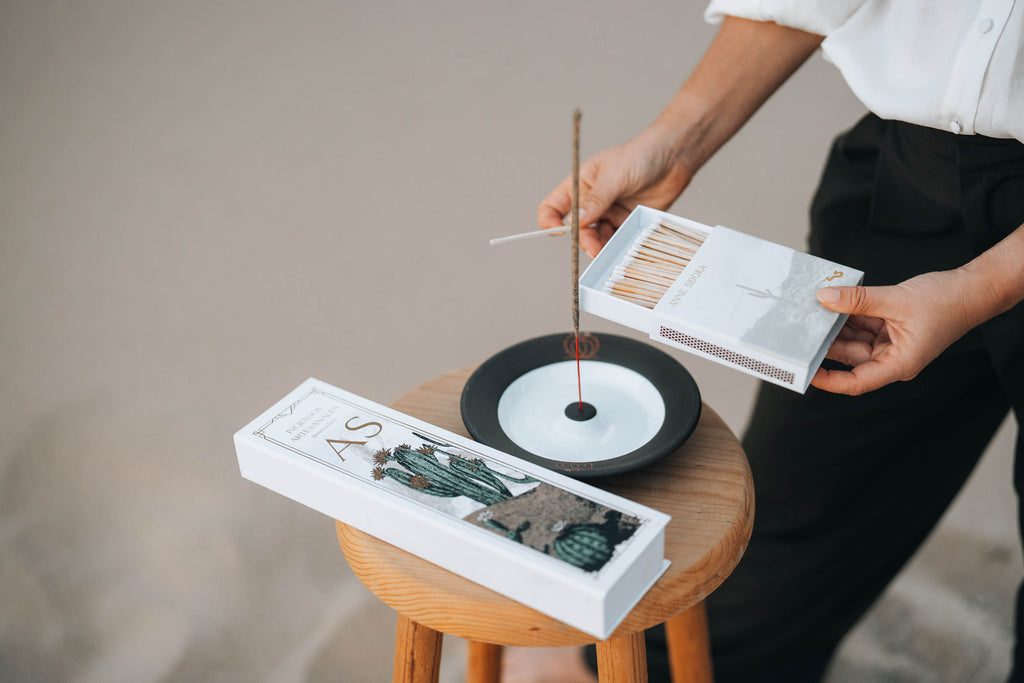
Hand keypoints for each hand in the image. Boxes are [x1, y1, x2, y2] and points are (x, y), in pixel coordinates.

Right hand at [537, 128, 693, 256]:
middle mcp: (592, 202)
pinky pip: (617, 240)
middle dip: (583, 239)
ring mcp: (610, 213)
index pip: (554, 206)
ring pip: (597, 238)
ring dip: (600, 247)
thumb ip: (596, 200)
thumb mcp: (615, 175)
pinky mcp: (628, 223)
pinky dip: (617, 247)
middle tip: (593, 247)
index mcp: (581, 185)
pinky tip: (621, 249)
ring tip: (608, 253)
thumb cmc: (641, 155)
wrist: (674, 156)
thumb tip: (576, 222)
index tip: (557, 232)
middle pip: (577, 229)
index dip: (549, 220)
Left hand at [812, 270, 975, 394]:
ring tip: (810, 311)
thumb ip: (858, 300)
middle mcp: (892, 358)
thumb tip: (824, 298)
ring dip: (835, 325)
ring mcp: (890, 343)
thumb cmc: (947, 302)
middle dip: (825, 343)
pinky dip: (848, 314)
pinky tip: (830, 302)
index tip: (805, 371)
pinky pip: (862, 324)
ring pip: (853, 338)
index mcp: (898, 364)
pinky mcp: (889, 328)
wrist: (973, 288)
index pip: (855, 382)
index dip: (828, 380)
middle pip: (850, 357)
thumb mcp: (896, 300)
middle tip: (798, 329)